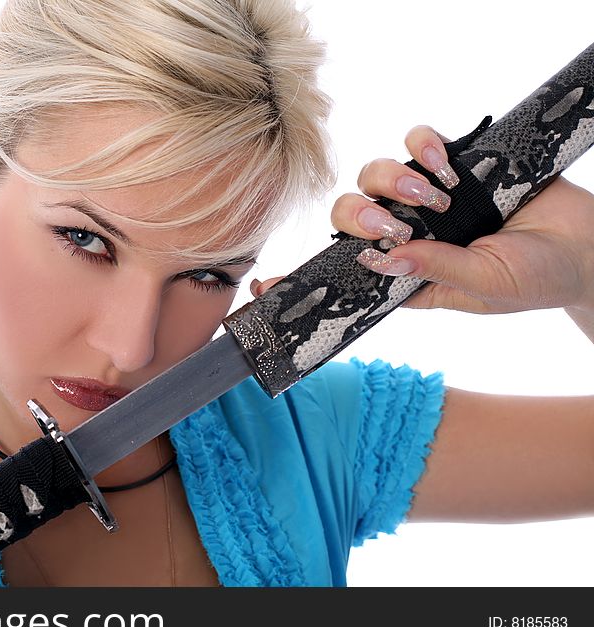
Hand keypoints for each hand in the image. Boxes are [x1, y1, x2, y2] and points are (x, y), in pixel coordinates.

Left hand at [253, 126, 593, 319]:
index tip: (262, 287)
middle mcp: (408, 233)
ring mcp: (427, 198)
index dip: (303, 279)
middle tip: (393, 225)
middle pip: (347, 215)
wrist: (587, 247)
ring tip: (435, 197)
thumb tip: (382, 259)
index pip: (343, 273)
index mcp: (404, 272)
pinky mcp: (454, 163)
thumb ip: (434, 270)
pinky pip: (418, 142)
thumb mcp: (483, 286)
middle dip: (358, 217)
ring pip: (374, 174)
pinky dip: (423, 145)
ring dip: (392, 181)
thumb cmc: (534, 278)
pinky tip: (445, 166)